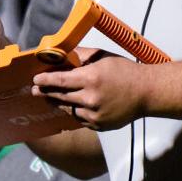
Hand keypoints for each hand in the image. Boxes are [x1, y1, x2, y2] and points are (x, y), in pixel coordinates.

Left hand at [31, 49, 152, 130]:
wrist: (147, 92)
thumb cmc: (125, 71)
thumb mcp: (102, 57)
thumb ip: (80, 56)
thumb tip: (61, 55)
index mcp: (91, 78)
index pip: (60, 81)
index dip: (45, 81)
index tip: (35, 80)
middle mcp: (91, 98)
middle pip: (60, 96)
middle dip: (46, 93)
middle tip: (34, 90)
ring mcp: (95, 115)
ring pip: (68, 109)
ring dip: (58, 103)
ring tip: (49, 97)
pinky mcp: (99, 125)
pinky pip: (79, 119)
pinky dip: (73, 111)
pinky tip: (70, 106)